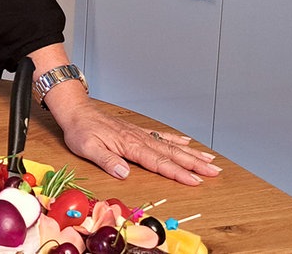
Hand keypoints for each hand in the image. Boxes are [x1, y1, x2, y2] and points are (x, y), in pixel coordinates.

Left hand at [51, 95, 221, 185]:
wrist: (76, 110)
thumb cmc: (80, 130)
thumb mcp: (87, 147)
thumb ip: (106, 160)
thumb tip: (124, 172)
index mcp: (129, 145)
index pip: (158, 162)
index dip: (178, 173)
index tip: (195, 180)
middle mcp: (139, 139)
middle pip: (172, 154)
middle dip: (194, 164)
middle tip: (215, 172)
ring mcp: (140, 134)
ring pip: (170, 145)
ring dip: (191, 154)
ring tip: (210, 161)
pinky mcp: (137, 132)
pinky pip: (161, 136)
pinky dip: (176, 140)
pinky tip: (187, 144)